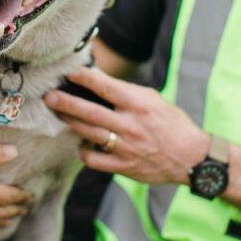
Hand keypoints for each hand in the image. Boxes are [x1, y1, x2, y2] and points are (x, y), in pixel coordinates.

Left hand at [43, 68, 210, 184]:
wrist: (191, 157)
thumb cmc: (171, 123)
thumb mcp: (153, 100)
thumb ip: (127, 92)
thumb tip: (98, 81)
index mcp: (139, 105)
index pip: (106, 87)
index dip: (85, 78)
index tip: (70, 72)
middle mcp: (130, 125)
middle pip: (90, 112)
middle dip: (66, 103)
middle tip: (49, 96)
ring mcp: (126, 148)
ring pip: (89, 133)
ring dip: (70, 122)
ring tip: (57, 113)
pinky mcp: (124, 167)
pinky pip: (94, 160)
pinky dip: (84, 151)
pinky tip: (81, 143)